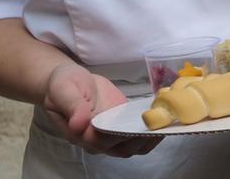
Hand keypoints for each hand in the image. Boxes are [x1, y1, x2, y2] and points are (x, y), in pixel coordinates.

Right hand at [43, 63, 160, 156]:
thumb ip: (72, 106)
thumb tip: (78, 124)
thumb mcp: (63, 90)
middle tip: (161, 125)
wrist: (67, 81)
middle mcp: (96, 139)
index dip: (121, 136)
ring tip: (167, 123)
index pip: (102, 141)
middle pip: (122, 148)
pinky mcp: (120, 123)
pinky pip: (135, 133)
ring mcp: (110, 132)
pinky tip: (163, 117)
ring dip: (149, 138)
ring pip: (132, 145)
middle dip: (142, 140)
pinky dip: (149, 130)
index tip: (139, 127)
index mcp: (81, 133)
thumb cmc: (62, 85)